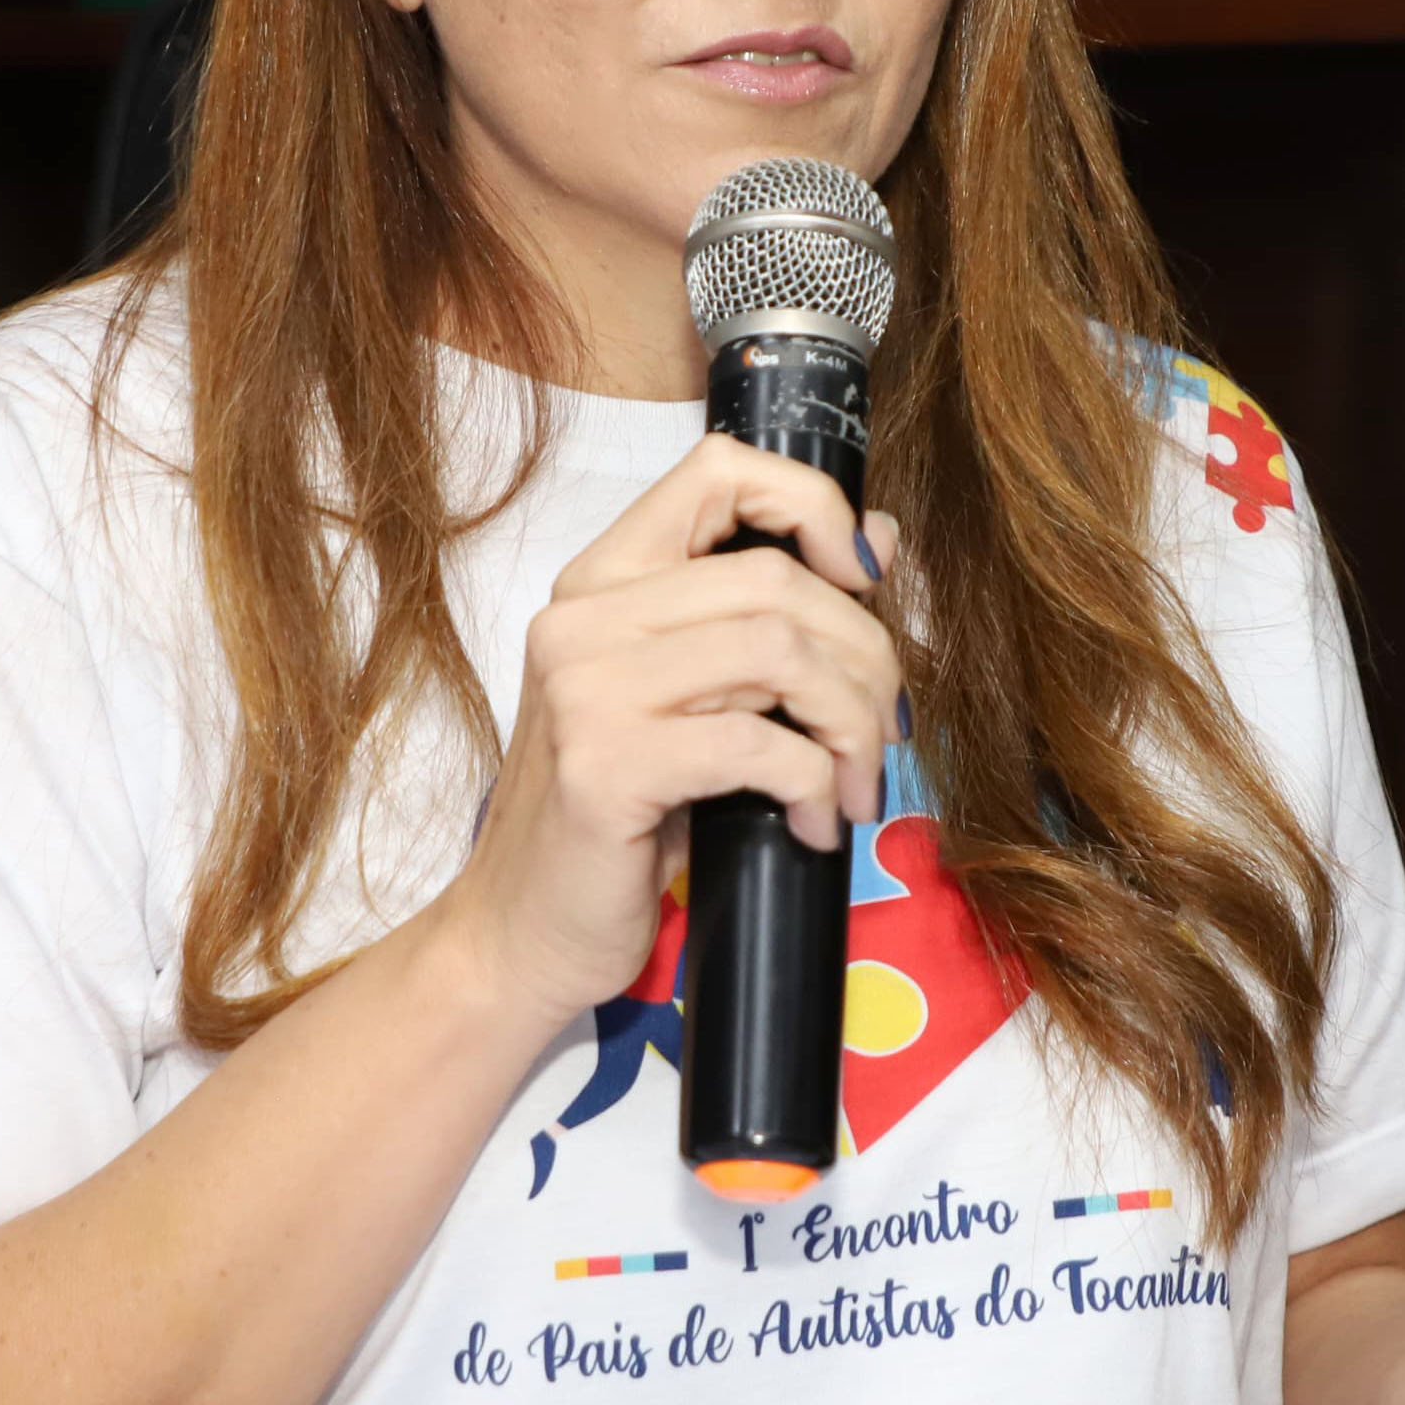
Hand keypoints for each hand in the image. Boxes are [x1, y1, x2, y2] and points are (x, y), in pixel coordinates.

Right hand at [428, 433, 904, 1039]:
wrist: (521, 933)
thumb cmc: (619, 820)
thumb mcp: (695, 702)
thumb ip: (768, 617)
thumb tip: (878, 535)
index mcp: (601, 582)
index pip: (718, 471)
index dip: (813, 504)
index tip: (863, 576)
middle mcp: (583, 618)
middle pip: (776, 579)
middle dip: (864, 656)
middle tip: (883, 732)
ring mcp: (586, 689)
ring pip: (779, 651)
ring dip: (849, 723)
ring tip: (855, 784)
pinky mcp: (605, 767)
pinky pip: (759, 745)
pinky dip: (813, 785)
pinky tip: (812, 825)